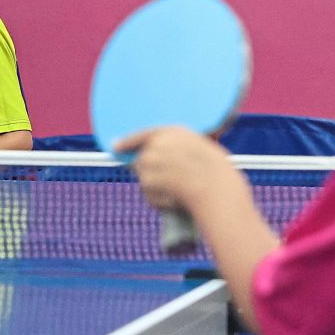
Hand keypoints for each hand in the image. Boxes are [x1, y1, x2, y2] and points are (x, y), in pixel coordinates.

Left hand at [114, 127, 233, 213]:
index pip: (143, 134)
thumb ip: (179, 151)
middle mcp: (157, 143)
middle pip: (141, 161)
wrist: (217, 188)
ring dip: (158, 190)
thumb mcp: (202, 151)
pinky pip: (149, 196)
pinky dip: (160, 202)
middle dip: (151, 174)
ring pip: (145, 180)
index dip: (128, 141)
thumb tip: (166, 162)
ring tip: (180, 194)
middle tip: (170, 184)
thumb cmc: (217, 173)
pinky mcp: (147, 179)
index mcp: (173, 131)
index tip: (116, 146)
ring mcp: (150, 160)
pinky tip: (177, 201)